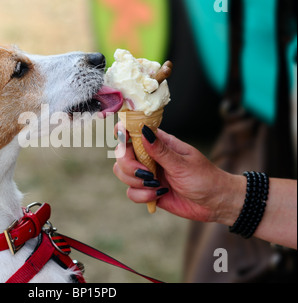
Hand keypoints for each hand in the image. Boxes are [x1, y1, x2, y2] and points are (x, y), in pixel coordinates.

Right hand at [113, 123, 244, 222]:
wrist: (215, 203)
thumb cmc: (205, 178)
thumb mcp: (183, 164)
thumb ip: (160, 151)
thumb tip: (144, 131)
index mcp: (159, 143)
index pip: (134, 131)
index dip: (122, 131)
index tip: (119, 135)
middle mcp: (149, 156)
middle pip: (121, 155)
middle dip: (129, 166)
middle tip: (147, 174)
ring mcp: (146, 174)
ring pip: (122, 173)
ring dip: (135, 183)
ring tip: (156, 187)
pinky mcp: (146, 191)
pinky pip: (131, 192)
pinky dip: (142, 196)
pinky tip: (158, 195)